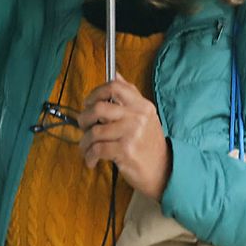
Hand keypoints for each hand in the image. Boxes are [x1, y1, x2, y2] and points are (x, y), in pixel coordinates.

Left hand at [79, 75, 171, 198]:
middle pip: (98, 108)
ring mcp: (132, 133)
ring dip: (84, 142)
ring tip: (86, 148)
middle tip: (84, 127)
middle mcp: (138, 116)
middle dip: (84, 118)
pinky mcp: (125, 151)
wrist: (162, 171)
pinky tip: (92, 160)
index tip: (88, 103)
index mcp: (142, 105)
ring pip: (95, 131)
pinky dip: (89, 156)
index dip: (95, 93)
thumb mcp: (145, 115)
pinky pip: (97, 149)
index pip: (114, 87)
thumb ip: (130, 95)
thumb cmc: (148, 143)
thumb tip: (115, 74)